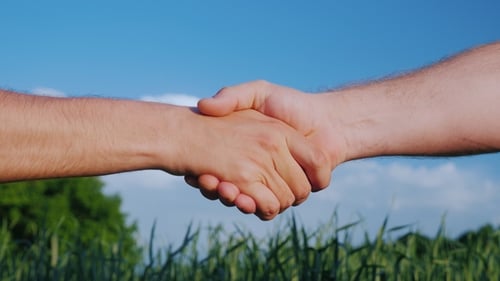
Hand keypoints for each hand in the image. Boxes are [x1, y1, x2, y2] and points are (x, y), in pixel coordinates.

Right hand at [186, 81, 344, 212]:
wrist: (330, 121)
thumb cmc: (291, 104)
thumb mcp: (257, 92)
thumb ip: (232, 96)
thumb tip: (203, 106)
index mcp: (247, 152)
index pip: (216, 171)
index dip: (206, 177)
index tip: (196, 174)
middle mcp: (258, 169)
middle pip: (228, 190)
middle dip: (217, 190)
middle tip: (203, 182)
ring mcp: (272, 182)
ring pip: (245, 201)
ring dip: (231, 199)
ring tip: (220, 187)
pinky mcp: (288, 194)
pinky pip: (266, 207)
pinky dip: (254, 205)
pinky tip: (240, 196)